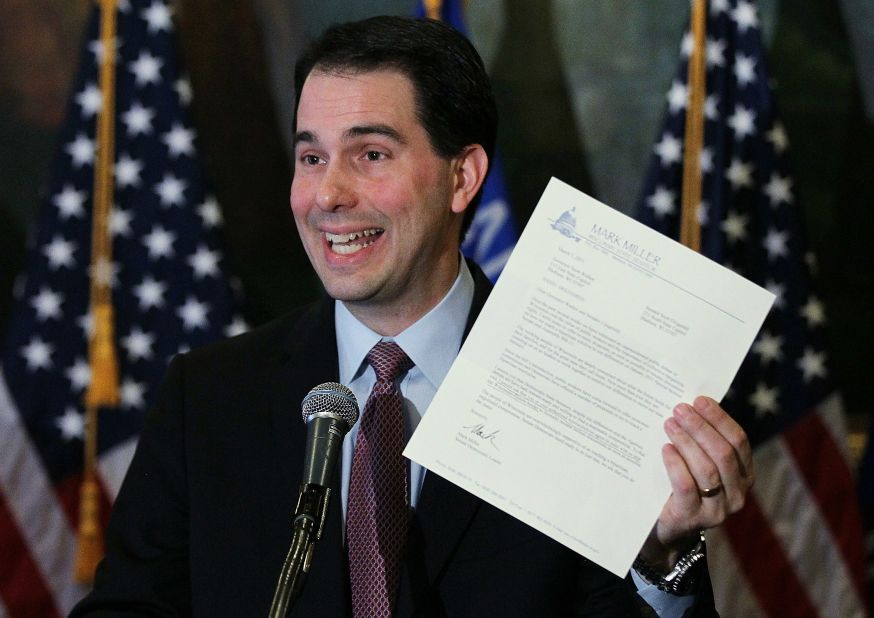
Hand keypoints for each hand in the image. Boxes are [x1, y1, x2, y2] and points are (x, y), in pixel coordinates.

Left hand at [639, 396, 753, 571]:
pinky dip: (676, 464)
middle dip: (700, 427)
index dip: (719, 418)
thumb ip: (702, 441)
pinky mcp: (694, 518)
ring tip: (669, 424)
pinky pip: (686, 486)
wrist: (667, 527)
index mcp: (744, 475)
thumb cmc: (683, 484)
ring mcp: (718, 509)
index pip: (739, 441)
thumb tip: (690, 405)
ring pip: (707, 469)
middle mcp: (738, 494)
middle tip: (679, 409)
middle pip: (723, 453)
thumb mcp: (698, 463)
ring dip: (687, 442)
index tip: (699, 400)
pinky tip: (665, 449)